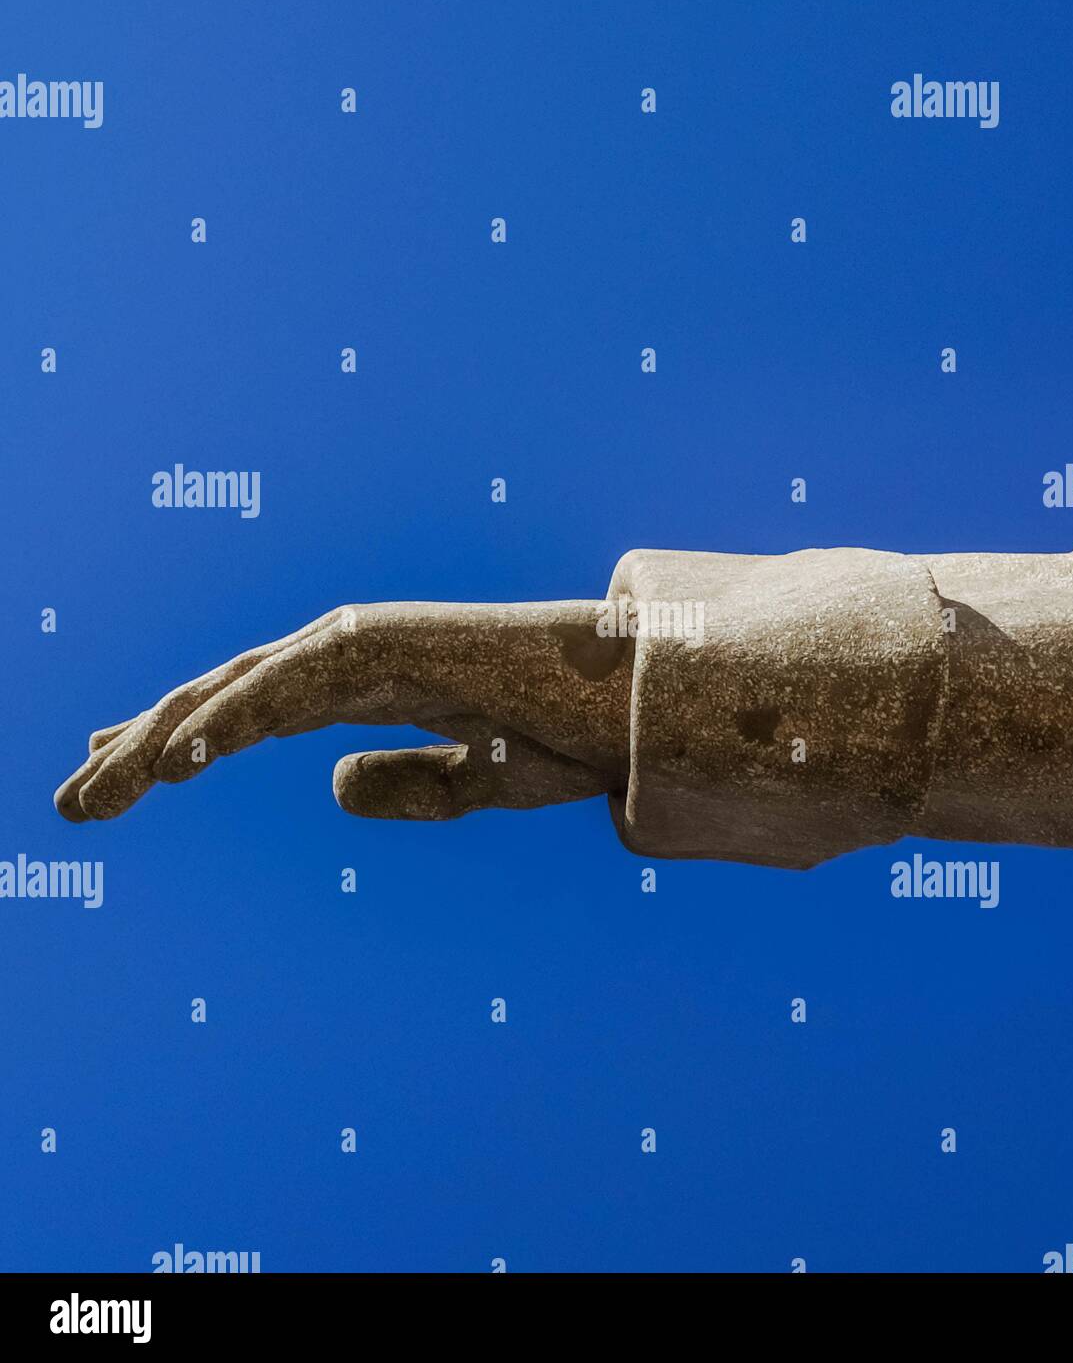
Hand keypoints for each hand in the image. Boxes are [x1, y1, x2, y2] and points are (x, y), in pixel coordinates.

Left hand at [55, 601, 632, 823]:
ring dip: (156, 742)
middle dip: (141, 746)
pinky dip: (225, 718)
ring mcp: (358, 645)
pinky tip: (173, 760)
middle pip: (221, 699)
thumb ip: (403, 784)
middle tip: (75, 798)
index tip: (118, 773)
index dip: (177, 739)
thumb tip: (329, 789)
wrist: (626, 705)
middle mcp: (346, 658)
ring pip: (234, 692)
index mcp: (363, 688)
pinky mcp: (378, 646)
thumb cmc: (559, 736)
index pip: (248, 711)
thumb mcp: (470, 784)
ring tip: (92, 792)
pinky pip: (285, 688)